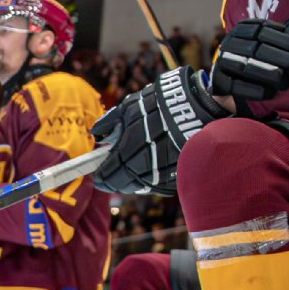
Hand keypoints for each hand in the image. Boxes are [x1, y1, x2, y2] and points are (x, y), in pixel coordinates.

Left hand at [90, 67, 227, 196]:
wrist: (192, 107)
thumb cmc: (157, 104)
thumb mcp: (129, 107)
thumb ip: (110, 122)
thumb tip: (96, 132)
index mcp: (128, 149)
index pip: (109, 174)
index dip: (101, 178)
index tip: (98, 177)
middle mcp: (144, 165)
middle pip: (124, 184)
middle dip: (115, 181)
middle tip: (109, 177)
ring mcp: (161, 171)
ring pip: (141, 185)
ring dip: (132, 181)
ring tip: (128, 172)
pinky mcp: (175, 172)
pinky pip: (158, 182)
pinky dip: (149, 179)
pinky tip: (147, 170)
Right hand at [210, 15, 288, 103]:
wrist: (231, 85)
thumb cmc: (259, 63)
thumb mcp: (268, 46)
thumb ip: (283, 40)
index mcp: (242, 30)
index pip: (262, 29)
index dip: (281, 39)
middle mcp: (229, 43)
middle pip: (256, 49)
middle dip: (280, 58)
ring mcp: (221, 62)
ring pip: (245, 67)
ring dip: (269, 75)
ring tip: (286, 83)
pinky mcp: (218, 82)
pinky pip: (235, 87)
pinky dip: (254, 90)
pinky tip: (270, 93)